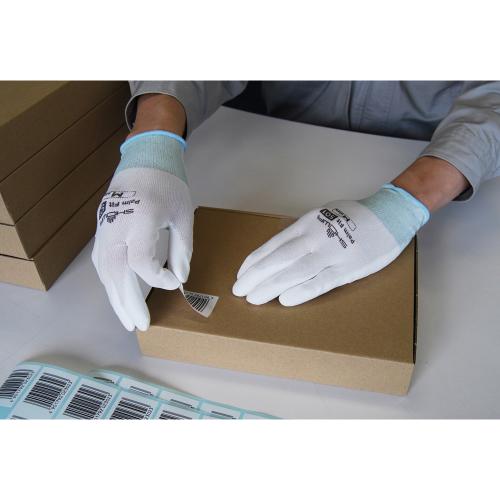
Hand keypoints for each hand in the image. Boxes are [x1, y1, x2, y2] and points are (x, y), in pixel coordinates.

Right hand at [92, 131, 193, 330]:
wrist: (143, 161)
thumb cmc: (168, 186)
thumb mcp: (183, 216)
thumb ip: (182, 249)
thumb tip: (179, 279)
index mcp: (141, 218)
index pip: (140, 260)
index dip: (157, 278)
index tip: (174, 282)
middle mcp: (116, 225)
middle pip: (116, 271)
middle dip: (127, 302)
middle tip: (139, 325)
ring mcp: (104, 228)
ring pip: (104, 269)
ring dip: (115, 297)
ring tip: (127, 320)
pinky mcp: (101, 230)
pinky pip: (101, 261)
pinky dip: (110, 282)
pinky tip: (118, 296)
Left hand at [232, 184, 428, 305]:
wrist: (390, 215)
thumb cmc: (354, 216)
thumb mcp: (323, 215)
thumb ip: (303, 231)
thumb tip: (281, 248)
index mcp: (307, 224)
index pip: (273, 245)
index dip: (254, 261)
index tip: (241, 274)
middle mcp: (315, 237)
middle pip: (278, 259)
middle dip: (255, 276)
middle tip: (238, 291)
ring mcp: (331, 253)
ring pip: (294, 271)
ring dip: (270, 286)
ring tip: (253, 299)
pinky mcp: (348, 268)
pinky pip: (320, 281)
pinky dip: (302, 291)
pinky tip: (285, 300)